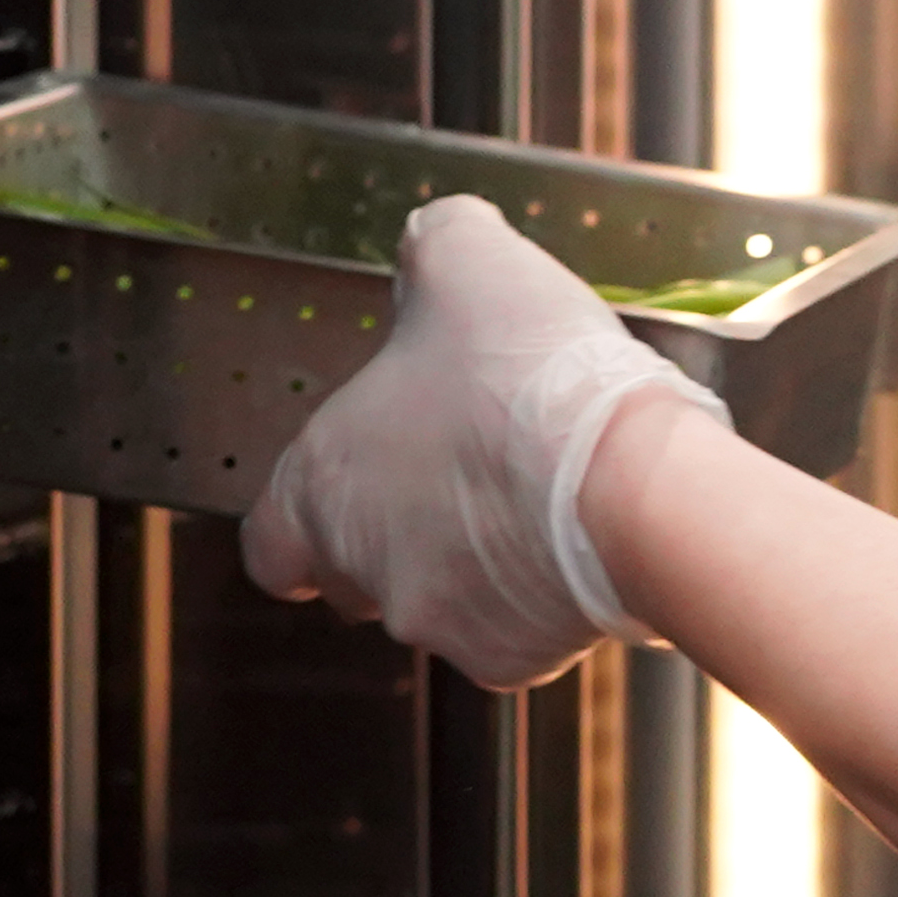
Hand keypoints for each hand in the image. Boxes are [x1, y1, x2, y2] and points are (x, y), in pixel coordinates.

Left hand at [243, 195, 724, 688]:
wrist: (629, 484)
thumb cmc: (531, 379)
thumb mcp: (469, 261)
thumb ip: (432, 246)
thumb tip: (435, 240)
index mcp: (322, 482)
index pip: (268, 538)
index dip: (301, 517)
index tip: (341, 497)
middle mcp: (363, 565)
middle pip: (355, 574)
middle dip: (402, 534)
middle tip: (465, 477)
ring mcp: (436, 620)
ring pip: (439, 604)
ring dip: (476, 561)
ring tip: (541, 498)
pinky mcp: (509, 656)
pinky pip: (516, 632)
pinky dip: (541, 595)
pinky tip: (580, 538)